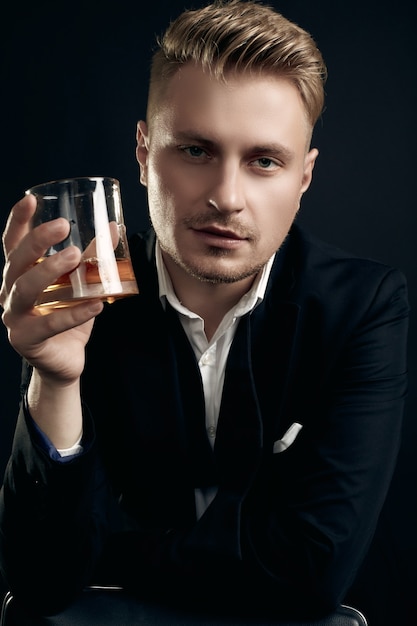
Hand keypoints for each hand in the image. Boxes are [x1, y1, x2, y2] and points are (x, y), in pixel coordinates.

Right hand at [1, 194, 103, 386]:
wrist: (65, 361)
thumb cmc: (68, 316)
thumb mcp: (80, 284)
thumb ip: (91, 258)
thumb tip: (113, 228)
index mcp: (18, 275)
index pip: (12, 243)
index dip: (18, 220)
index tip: (30, 198)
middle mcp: (9, 292)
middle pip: (16, 261)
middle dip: (38, 240)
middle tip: (63, 224)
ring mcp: (14, 317)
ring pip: (25, 289)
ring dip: (50, 269)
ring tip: (76, 256)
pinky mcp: (25, 339)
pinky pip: (49, 324)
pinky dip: (75, 314)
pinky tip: (96, 305)